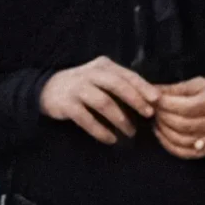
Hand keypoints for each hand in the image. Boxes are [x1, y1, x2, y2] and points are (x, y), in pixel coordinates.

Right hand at [38, 58, 159, 144]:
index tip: (157, 100)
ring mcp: (78, 88)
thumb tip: (149, 101)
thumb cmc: (83, 85)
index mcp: (103, 66)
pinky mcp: (67, 105)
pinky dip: (100, 131)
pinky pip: (87, 119)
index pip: (127, 75)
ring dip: (120, 119)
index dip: (143, 87)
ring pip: (103, 103)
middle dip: (135, 100)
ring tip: (130, 132)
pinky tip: (110, 139)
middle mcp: (90, 74)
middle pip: (117, 85)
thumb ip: (121, 84)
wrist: (47, 90)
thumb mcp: (101, 78)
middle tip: (148, 114)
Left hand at [152, 76, 204, 161]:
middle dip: (163, 118)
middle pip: (184, 125)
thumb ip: (173, 90)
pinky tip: (161, 133)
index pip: (187, 107)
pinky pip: (185, 153)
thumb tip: (151, 94)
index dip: (167, 105)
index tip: (155, 100)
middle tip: (153, 110)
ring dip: (164, 131)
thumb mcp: (196, 84)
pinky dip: (168, 145)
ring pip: (183, 140)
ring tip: (156, 120)